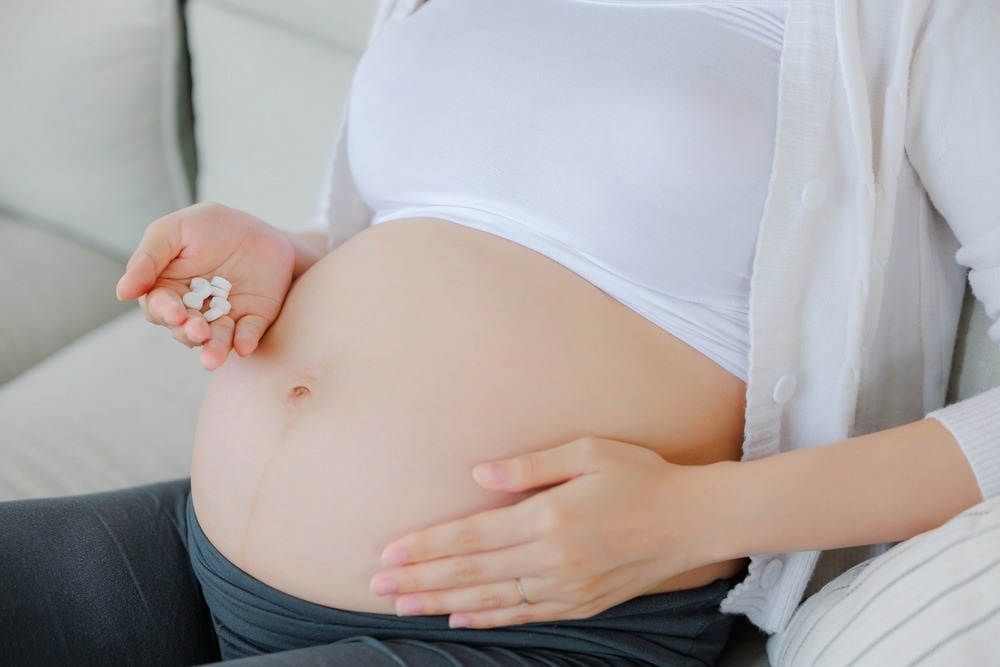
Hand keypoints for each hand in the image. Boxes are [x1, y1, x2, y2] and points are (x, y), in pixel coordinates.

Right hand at [116, 202, 296, 368]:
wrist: (259, 227)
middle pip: (185, 329)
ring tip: (213, 357)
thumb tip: (122, 292)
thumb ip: (148, 258)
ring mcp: (223, 318)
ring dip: (214, 348)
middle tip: (198, 331)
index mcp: (168, 289)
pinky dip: (245, 342)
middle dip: (190, 332)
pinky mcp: (252, 320)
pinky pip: (248, 335)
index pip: (160, 306)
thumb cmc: (209, 227)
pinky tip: (244, 346)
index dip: (165, 311)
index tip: (174, 313)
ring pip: (215, 339)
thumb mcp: (174, 231)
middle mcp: (193, 310)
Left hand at [369, 438, 731, 628]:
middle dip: (419, 578)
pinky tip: (460, 618)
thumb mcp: (587, 452)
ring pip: (490, 598)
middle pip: (470, 572)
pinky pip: (524, 614)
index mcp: (548, 518)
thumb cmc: (639, 476)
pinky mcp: (580, 603)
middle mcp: (551, 559)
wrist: (691, 521)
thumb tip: (477, 473)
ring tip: (403, 604)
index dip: (426, 546)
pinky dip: (488, 618)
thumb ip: (529, 465)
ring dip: (441, 601)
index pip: (470, 535)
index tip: (389, 552)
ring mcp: (565, 587)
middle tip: (377, 583)